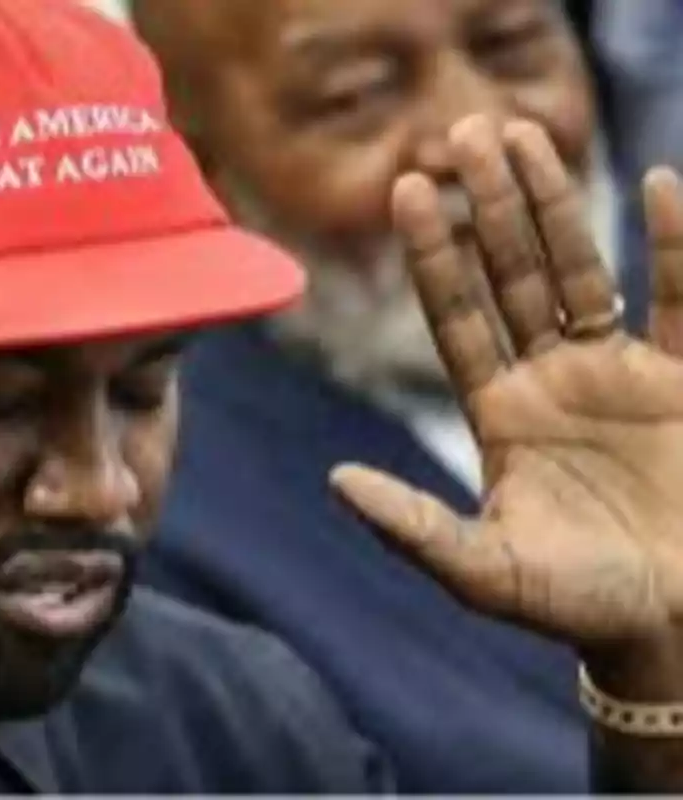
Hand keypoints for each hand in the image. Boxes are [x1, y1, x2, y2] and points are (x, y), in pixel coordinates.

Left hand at [331, 115, 682, 688]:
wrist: (671, 627)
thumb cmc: (576, 605)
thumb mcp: (483, 570)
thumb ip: (411, 526)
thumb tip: (336, 483)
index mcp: (497, 412)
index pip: (456, 314)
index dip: (434, 253)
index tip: (407, 189)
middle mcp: (549, 380)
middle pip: (512, 273)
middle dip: (489, 205)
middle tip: (462, 131)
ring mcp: (617, 375)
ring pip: (582, 271)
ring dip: (557, 204)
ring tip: (525, 133)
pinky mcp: (682, 385)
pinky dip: (674, 249)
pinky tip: (660, 184)